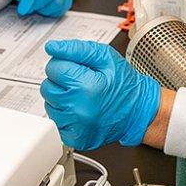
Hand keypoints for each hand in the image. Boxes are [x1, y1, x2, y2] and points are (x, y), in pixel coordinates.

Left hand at [40, 40, 160, 149]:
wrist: (138, 111)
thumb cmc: (124, 84)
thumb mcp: (105, 57)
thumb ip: (76, 49)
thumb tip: (52, 47)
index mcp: (86, 86)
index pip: (54, 68)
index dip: (65, 64)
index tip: (79, 69)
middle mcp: (79, 109)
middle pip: (47, 86)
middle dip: (61, 81)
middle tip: (81, 82)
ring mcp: (76, 126)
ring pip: (49, 104)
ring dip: (62, 98)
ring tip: (82, 97)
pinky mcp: (75, 138)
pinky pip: (56, 121)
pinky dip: (65, 115)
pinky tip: (80, 110)